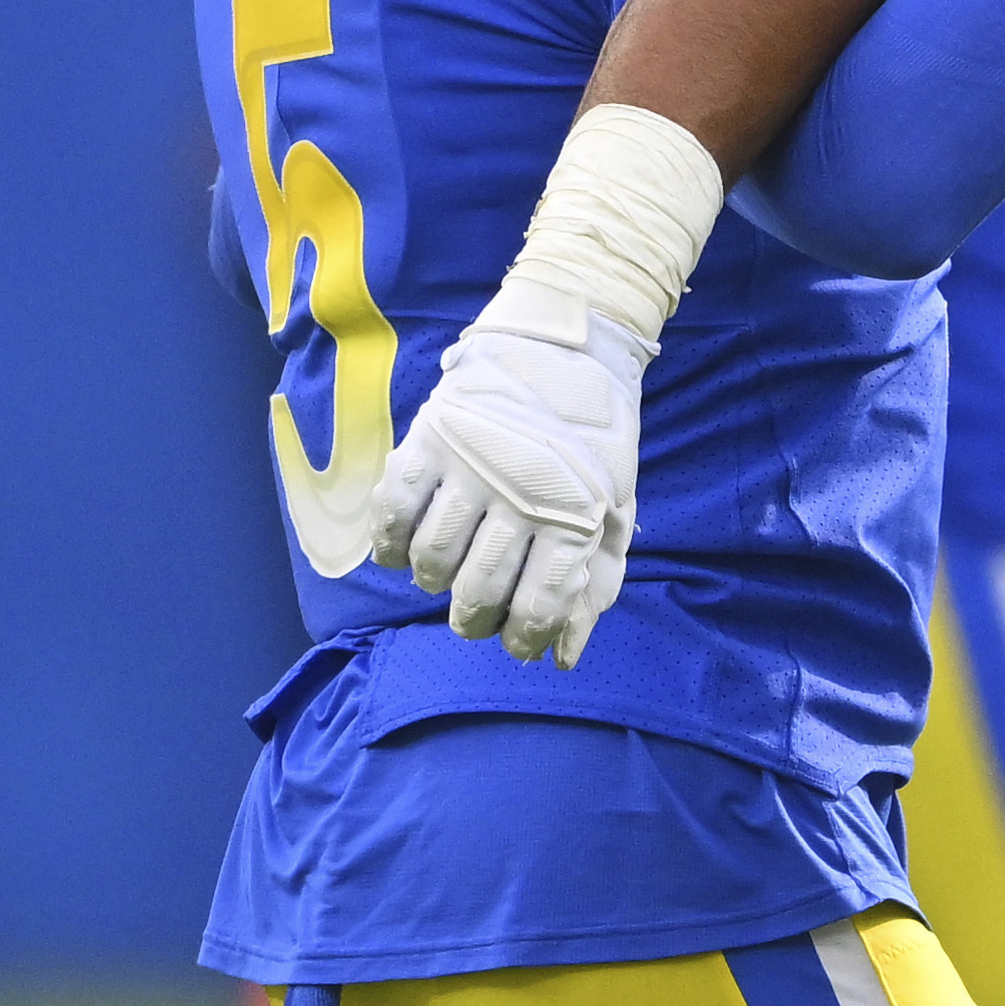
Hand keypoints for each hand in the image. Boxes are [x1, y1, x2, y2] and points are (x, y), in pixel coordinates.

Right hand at [366, 283, 651, 662]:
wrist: (567, 347)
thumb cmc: (593, 440)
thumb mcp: (615, 510)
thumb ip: (593, 584)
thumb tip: (563, 657)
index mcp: (576, 515)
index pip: (539, 604)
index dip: (524, 638)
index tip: (518, 644)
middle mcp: (521, 496)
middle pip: (479, 590)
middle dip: (475, 620)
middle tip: (476, 616)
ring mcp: (470, 467)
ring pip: (432, 559)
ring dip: (434, 581)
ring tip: (445, 574)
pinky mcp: (429, 439)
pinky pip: (392, 510)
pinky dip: (389, 543)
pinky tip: (402, 550)